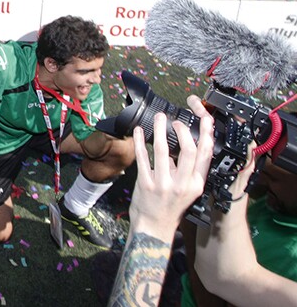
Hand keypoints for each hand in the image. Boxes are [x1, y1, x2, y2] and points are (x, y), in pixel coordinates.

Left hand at [129, 95, 214, 240]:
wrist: (154, 227)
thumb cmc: (171, 207)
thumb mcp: (188, 190)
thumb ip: (187, 170)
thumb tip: (182, 144)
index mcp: (196, 184)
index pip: (206, 155)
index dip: (206, 134)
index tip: (204, 119)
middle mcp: (183, 184)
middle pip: (188, 150)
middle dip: (183, 130)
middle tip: (175, 121)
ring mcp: (163, 184)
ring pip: (163, 150)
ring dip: (160, 129)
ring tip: (159, 118)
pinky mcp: (145, 184)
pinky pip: (142, 157)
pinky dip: (139, 141)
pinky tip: (138, 131)